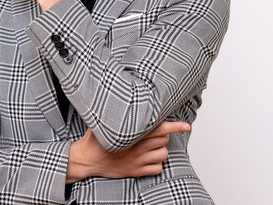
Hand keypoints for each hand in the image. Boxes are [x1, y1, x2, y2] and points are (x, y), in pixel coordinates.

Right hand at [66, 121, 190, 182]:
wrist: (86, 160)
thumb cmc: (94, 140)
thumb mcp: (103, 122)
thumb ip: (116, 114)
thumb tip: (122, 100)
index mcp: (131, 135)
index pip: (159, 128)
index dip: (174, 126)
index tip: (185, 125)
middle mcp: (137, 149)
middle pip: (163, 140)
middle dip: (162, 135)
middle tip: (154, 133)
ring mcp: (138, 161)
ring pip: (163, 154)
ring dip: (159, 150)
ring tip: (150, 146)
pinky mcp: (136, 172)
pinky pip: (157, 169)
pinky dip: (156, 164)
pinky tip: (148, 159)